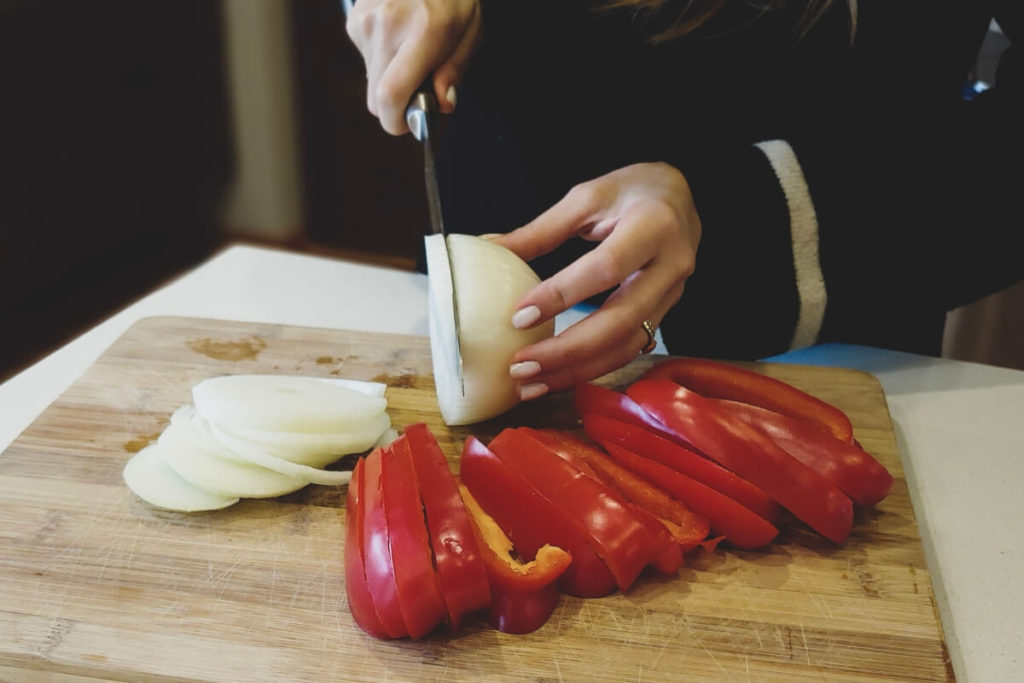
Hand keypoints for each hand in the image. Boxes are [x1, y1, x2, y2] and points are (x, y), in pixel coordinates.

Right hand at [345, 0, 481, 134]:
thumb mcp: (470, 33)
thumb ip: (454, 71)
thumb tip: (441, 104)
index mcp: (422, 33)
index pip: (389, 96)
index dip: (395, 121)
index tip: (408, 123)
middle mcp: (387, 27)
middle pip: (376, 97)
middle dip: (397, 103)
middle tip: (420, 85)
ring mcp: (366, 21)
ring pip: (370, 79)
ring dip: (390, 76)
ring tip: (412, 49)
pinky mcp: (355, 18)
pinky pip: (365, 57)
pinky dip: (382, 56)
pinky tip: (399, 35)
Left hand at [493, 162, 701, 398]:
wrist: (681, 197)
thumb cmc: (632, 191)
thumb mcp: (587, 197)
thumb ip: (541, 230)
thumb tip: (488, 248)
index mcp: (653, 225)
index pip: (605, 268)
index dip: (562, 295)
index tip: (518, 316)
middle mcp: (671, 265)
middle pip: (620, 320)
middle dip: (567, 351)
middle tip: (520, 366)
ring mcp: (672, 295)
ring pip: (627, 346)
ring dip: (576, 370)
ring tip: (531, 383)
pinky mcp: (664, 314)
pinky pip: (628, 349)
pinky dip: (591, 368)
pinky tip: (556, 376)